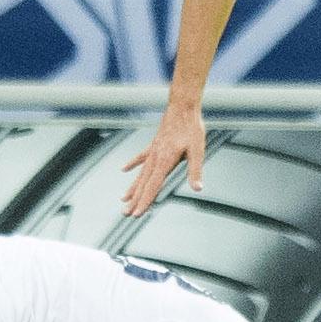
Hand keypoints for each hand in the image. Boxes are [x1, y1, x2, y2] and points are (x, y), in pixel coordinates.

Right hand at [121, 102, 205, 216]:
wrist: (182, 107)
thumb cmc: (191, 128)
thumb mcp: (198, 151)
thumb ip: (195, 171)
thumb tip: (198, 188)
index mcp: (164, 162)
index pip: (152, 187)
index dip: (144, 202)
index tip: (136, 214)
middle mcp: (155, 159)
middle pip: (143, 184)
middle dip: (134, 200)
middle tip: (125, 214)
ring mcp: (152, 152)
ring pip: (140, 174)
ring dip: (132, 188)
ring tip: (122, 200)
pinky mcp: (154, 145)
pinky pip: (140, 158)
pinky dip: (132, 165)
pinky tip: (123, 170)